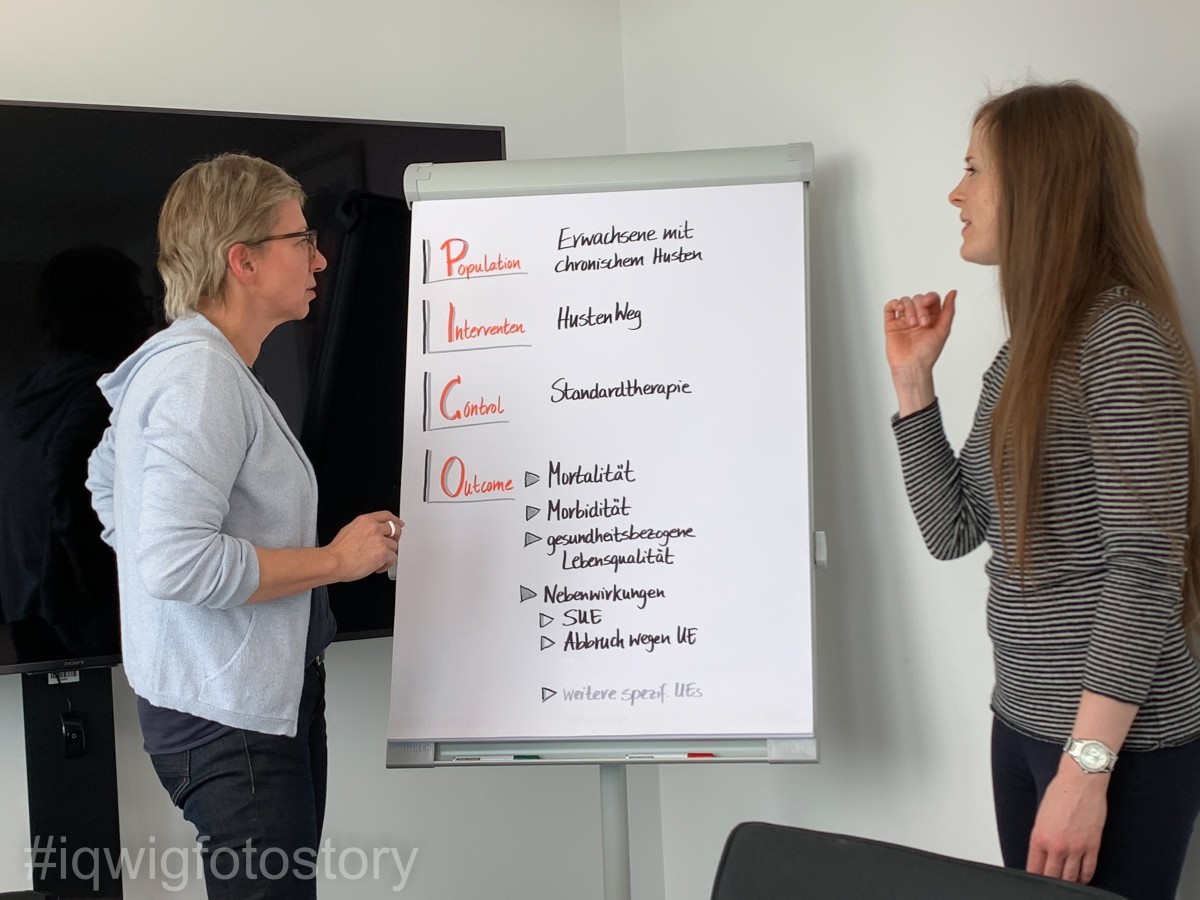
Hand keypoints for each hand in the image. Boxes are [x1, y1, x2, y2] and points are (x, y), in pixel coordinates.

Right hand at [326, 511, 403, 581]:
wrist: (334, 561)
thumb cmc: (338, 551)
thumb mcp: (349, 530)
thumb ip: (363, 528)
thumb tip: (370, 533)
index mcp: (366, 520)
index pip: (386, 516)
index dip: (395, 520)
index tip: (399, 523)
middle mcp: (374, 528)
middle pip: (396, 529)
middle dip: (395, 538)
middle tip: (390, 546)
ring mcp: (380, 540)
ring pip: (394, 546)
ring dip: (388, 554)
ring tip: (377, 561)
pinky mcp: (383, 553)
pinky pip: (393, 558)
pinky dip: (387, 564)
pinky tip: (378, 567)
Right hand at [884, 290, 955, 415]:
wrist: (912, 366)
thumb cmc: (927, 353)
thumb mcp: (943, 330)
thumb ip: (949, 310)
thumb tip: (953, 292)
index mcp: (932, 317)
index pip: (931, 298)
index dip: (930, 299)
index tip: (929, 307)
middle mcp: (918, 316)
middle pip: (918, 298)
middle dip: (920, 308)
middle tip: (922, 323)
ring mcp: (904, 319)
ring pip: (906, 300)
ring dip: (910, 309)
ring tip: (912, 324)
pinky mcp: (892, 323)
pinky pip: (890, 307)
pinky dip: (895, 304)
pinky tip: (900, 309)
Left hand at [1026, 767, 1107, 883]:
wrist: (1080, 782)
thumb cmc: (1060, 793)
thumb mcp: (1041, 816)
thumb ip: (1041, 838)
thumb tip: (1042, 856)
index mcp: (1039, 837)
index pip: (1034, 868)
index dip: (1035, 876)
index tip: (1036, 880)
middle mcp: (1056, 845)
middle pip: (1052, 876)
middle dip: (1050, 881)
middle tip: (1051, 883)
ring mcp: (1076, 848)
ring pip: (1071, 877)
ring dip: (1068, 881)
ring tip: (1066, 882)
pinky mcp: (1093, 846)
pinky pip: (1089, 870)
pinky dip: (1085, 877)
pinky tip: (1082, 878)